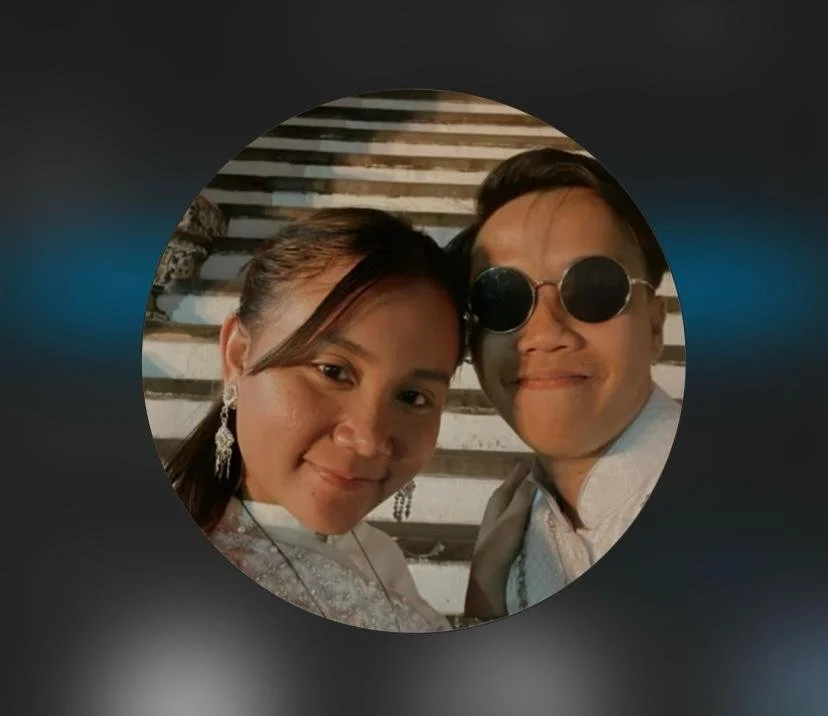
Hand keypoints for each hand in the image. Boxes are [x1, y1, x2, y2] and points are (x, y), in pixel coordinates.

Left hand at [464, 463, 534, 617]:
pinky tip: (540, 510)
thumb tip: (532, 475)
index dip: (529, 467)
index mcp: (499, 496)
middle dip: (532, 478)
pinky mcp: (507, 529)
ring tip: (549, 487)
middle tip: (551, 470)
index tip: (544, 456)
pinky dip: (531, 506)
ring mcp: (503, 516)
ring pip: (520, 497)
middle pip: (518, 485)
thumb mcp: (512, 518)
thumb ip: (522, 497)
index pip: (516, 474)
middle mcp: (499, 503)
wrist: (488, 573)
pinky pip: (522, 510)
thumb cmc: (498, 544)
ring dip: (532, 492)